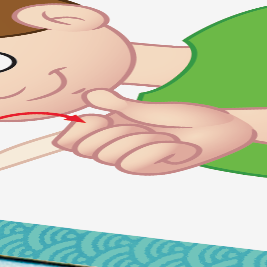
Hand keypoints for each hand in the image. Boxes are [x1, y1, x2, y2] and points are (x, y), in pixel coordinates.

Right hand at [53, 87, 256, 175]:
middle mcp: (123, 149)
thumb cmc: (187, 118)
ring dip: (133, 140)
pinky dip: (153, 149)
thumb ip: (118, 105)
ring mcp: (137, 163)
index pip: (81, 141)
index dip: (62, 140)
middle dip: (103, 133)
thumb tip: (89, 94)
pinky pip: (136, 163)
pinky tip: (173, 144)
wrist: (220, 129)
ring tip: (159, 133)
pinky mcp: (153, 172)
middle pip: (92, 150)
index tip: (46, 138)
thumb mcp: (148, 109)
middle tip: (130, 122)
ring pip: (113, 156)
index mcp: (119, 131)